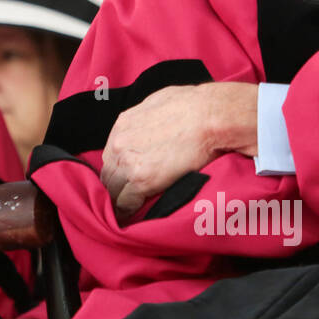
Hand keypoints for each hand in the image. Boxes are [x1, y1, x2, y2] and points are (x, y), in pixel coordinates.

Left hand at [101, 82, 258, 221]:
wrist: (210, 117)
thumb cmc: (194, 107)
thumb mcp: (159, 104)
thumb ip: (145, 120)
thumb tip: (150, 126)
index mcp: (123, 125)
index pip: (111, 154)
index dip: (118, 168)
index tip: (125, 177)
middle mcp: (119, 143)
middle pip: (108, 172)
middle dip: (116, 184)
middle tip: (126, 196)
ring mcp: (128, 163)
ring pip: (113, 189)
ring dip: (121, 198)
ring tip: (129, 208)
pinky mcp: (141, 180)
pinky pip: (125, 202)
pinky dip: (128, 210)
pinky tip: (132, 215)